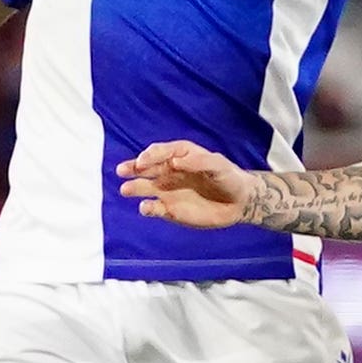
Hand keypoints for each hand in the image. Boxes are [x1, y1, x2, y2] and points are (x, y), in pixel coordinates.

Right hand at [116, 140, 255, 227]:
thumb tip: (174, 162)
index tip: (145, 161)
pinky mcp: (170, 210)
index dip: (150, 155)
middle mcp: (170, 172)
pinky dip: (147, 208)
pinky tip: (146, 208)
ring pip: (145, 188)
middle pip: (146, 168)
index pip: (159, 152)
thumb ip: (198, 162)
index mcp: (180, 156)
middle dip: (132, 168)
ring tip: (126, 190)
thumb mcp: (218, 165)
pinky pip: (154, 208)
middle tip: (122, 170)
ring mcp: (168, 191)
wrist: (239, 202)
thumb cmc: (229, 177)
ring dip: (134, 188)